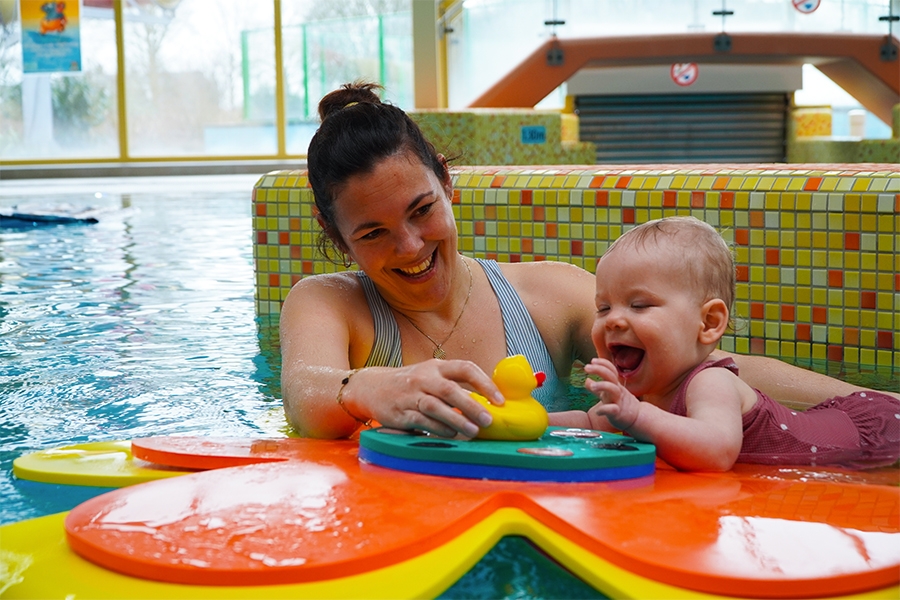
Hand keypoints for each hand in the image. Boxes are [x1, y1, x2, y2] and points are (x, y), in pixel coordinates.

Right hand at [354, 359, 501, 437]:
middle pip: (450, 390)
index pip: (465, 369)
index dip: (485, 383)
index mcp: (436, 367)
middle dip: (472, 406)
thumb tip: (487, 403)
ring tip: (473, 431)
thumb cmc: (411, 384)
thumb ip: (455, 385)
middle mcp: (423, 378)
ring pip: (435, 406)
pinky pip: (421, 421)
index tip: (499, 400)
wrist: (371, 387)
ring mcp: (410, 395)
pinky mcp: (400, 412)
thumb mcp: (431, 376)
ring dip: (456, 419)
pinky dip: (438, 428)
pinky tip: (451, 434)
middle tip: (489, 420)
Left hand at [583, 358, 640, 431]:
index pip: (611, 370)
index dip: (603, 363)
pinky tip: (597, 412)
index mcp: (615, 385)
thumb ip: (597, 388)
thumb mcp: (608, 395)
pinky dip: (605, 409)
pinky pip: (613, 409)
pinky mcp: (618, 413)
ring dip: (602, 385)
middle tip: (587, 367)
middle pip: (611, 376)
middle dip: (600, 370)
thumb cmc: (620, 405)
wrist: (636, 418)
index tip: (592, 360)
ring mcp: (618, 401)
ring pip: (613, 390)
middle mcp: (617, 391)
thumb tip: (586, 380)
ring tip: (592, 386)